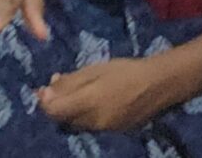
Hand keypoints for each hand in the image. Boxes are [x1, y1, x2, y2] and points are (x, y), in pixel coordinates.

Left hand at [37, 56, 182, 132]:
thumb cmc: (125, 71)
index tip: (42, 88)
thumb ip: (69, 83)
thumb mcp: (94, 70)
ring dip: (70, 109)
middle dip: (57, 105)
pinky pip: (90, 124)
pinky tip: (92, 99)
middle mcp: (93, 122)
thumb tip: (46, 92)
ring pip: (76, 123)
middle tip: (58, 85)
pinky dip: (84, 113)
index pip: (53, 112)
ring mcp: (104, 129)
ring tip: (77, 90)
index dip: (44, 101)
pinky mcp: (113, 131)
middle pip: (63, 119)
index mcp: (88, 103)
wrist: (159, 84)